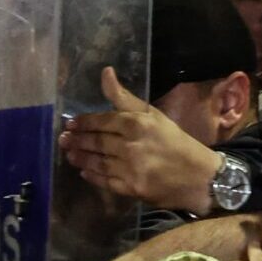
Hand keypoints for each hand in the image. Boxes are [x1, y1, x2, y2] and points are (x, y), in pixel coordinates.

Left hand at [58, 66, 224, 213]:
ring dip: (80, 158)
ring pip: (98, 162)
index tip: (70, 123)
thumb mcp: (153, 114)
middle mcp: (132, 145)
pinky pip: (105, 181)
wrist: (198, 176)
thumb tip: (105, 72)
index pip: (103, 121)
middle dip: (77, 140)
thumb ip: (125, 97)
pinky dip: (92, 176)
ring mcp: (130, 168)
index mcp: (138, 123)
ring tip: (69, 154)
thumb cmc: (175, 141)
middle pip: (97, 141)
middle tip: (63, 139)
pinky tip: (84, 172)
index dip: (84, 122)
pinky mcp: (131, 188)